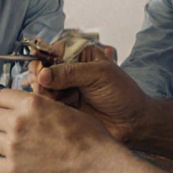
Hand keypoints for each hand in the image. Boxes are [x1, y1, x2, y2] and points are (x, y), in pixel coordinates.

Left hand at [0, 88, 127, 172]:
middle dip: (3, 124)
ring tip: (22, 151)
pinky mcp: (14, 171)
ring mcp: (13, 148)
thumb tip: (28, 107)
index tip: (13, 112)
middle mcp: (18, 122)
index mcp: (32, 104)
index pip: (0, 97)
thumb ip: (41, 107)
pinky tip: (22, 167)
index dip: (7, 105)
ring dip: (4, 145)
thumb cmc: (91, 139)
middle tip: (19, 134)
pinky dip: (5, 167)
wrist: (98, 169)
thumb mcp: (66, 109)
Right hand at [28, 59, 150, 144]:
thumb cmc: (122, 93)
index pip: (54, 50)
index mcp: (81, 55)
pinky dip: (48, 105)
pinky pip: (47, 103)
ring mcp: (66, 88)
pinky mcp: (64, 106)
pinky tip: (58, 108)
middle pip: (43, 68)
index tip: (41, 69)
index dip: (45, 59)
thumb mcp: (99, 75)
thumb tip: (43, 74)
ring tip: (54, 99)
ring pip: (42, 86)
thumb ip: (70, 73)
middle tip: (44, 86)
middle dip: (41, 77)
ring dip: (44, 93)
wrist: (132, 122)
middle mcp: (70, 70)